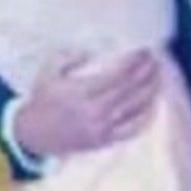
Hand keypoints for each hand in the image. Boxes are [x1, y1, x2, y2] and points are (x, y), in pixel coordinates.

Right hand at [11, 50, 159, 156]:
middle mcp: (95, 110)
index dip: (134, 61)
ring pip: (135, 108)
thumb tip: (91, 51)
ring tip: (158, 76)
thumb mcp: (48, 72)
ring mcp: (102, 128)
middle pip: (131, 89)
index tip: (143, 50)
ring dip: (150, 90)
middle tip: (155, 58)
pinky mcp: (104, 140)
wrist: (32, 135)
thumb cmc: (41, 100)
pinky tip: (151, 104)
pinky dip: (145, 116)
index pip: (118, 74)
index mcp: (81, 91)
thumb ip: (69, 57)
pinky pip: (132, 129)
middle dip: (146, 72)